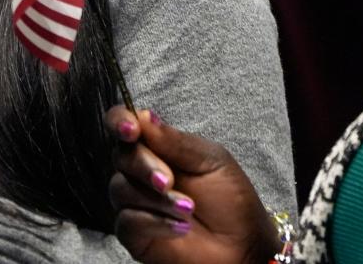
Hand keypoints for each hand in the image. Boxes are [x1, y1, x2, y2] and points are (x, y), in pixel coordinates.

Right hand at [106, 107, 279, 263]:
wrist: (242, 245)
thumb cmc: (230, 199)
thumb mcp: (210, 161)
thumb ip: (175, 141)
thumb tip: (143, 116)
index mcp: (158, 147)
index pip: (124, 124)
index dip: (120, 121)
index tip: (131, 129)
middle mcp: (141, 172)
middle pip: (120, 157)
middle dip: (144, 165)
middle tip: (169, 180)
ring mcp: (136, 203)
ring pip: (121, 189)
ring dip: (156, 199)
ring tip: (188, 209)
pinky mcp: (135, 235)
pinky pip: (127, 222)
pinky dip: (155, 222)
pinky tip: (181, 227)